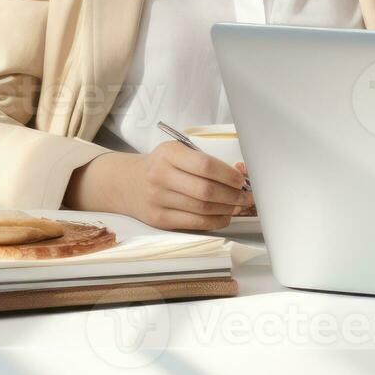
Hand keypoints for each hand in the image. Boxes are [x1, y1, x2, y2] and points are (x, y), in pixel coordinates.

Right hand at [66, 142, 252, 230]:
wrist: (126, 183)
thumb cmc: (161, 165)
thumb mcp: (176, 152)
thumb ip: (202, 161)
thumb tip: (238, 177)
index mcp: (169, 154)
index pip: (205, 165)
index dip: (228, 175)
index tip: (241, 179)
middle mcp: (161, 176)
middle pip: (205, 191)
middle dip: (232, 196)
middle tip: (247, 197)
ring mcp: (158, 200)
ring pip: (201, 209)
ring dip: (227, 210)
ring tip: (239, 206)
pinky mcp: (159, 219)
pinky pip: (193, 223)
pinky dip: (214, 221)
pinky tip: (224, 216)